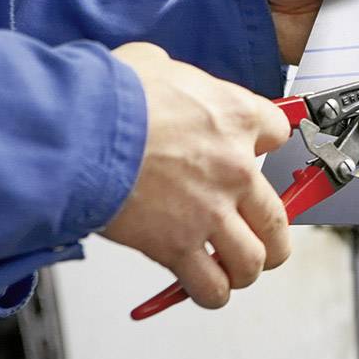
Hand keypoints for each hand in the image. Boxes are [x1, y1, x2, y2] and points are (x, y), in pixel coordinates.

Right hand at [104, 42, 290, 308]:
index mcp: (236, 118)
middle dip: (272, 234)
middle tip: (262, 237)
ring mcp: (211, 211)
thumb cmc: (110, 95)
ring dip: (246, 268)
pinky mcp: (179, 246)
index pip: (280, 134)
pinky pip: (212, 287)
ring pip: (255, 259)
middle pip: (279, 216)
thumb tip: (165, 81)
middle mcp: (235, 169)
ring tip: (234, 268)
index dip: (266, 147)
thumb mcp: (156, 65)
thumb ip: (178, 82)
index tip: (256, 156)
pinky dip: (212, 293)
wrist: (78, 131)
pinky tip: (205, 287)